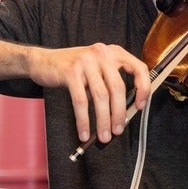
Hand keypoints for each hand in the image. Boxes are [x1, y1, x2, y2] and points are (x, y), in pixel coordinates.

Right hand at [28, 43, 150, 142]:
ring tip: (103, 135)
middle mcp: (102, 53)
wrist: (44, 61)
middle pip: (118, 88)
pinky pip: (81, 101)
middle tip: (118, 130)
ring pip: (101, 97)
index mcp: (114, 52)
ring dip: (103, 121)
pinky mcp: (71, 71)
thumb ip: (111, 84)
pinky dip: (84, 120)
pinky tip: (84, 132)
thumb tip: (123, 113)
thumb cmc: (74, 69)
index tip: (140, 106)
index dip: (144, 89)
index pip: (139, 68)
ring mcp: (86, 61)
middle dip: (119, 114)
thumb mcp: (97, 70)